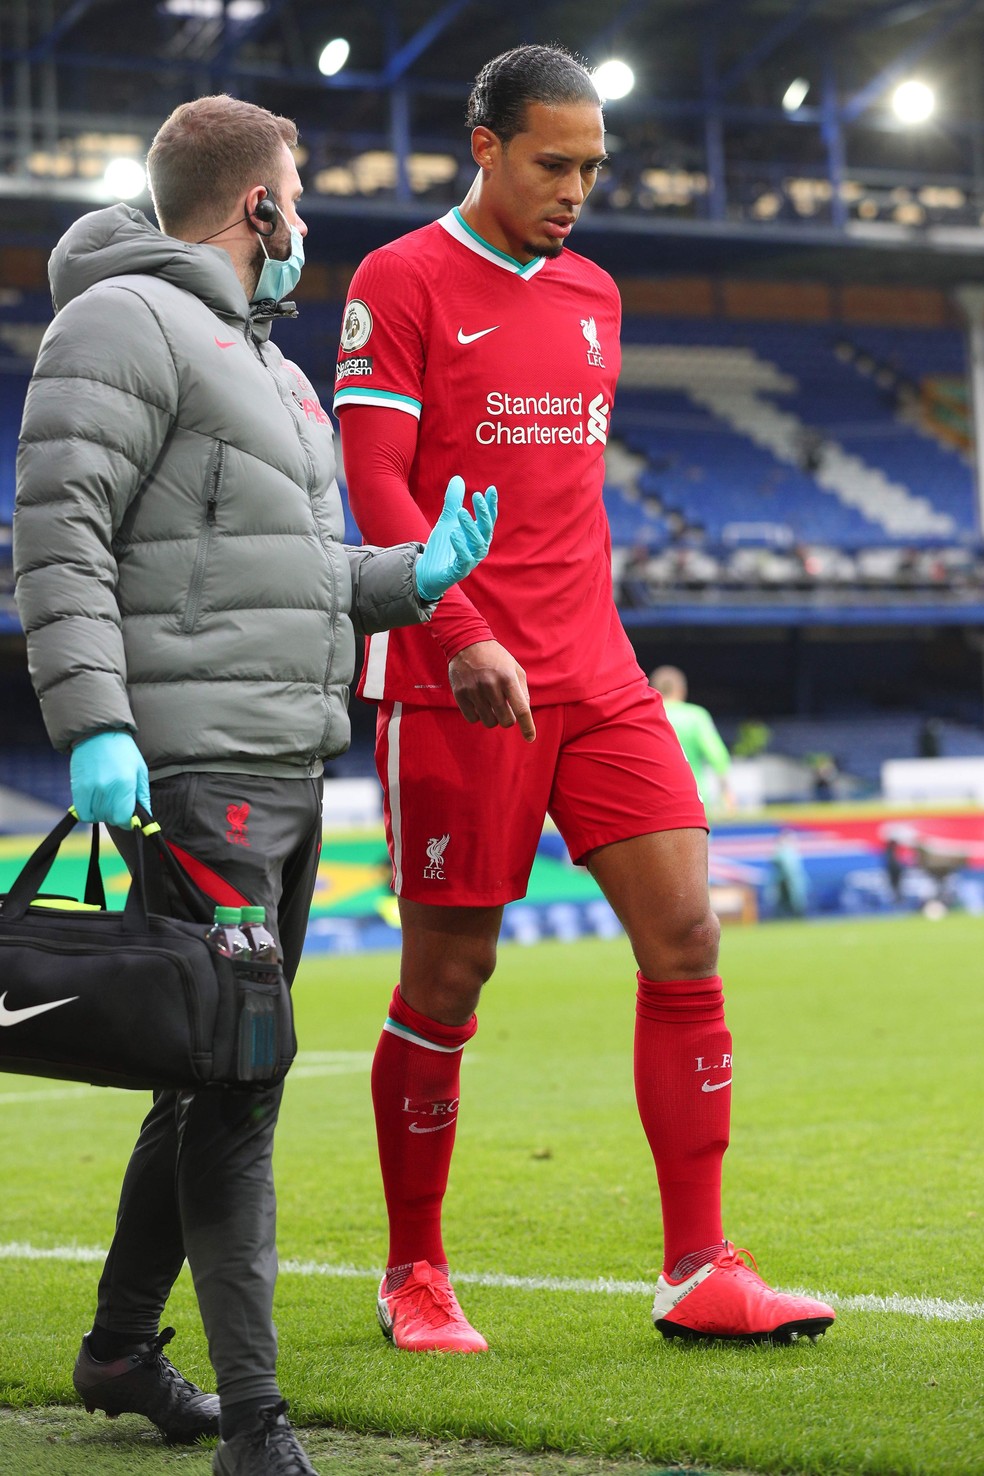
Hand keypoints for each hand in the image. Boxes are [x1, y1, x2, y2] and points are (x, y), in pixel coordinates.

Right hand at [70, 731, 150, 827]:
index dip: (129, 821)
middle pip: (110, 819)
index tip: (130, 817)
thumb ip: (143, 798)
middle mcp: (106, 788)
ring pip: (96, 817)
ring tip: (107, 800)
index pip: (124, 818)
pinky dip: (89, 812)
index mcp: (125, 784)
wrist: (99, 734)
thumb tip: (145, 820)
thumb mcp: (140, 772)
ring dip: (103, 814)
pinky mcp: (78, 788)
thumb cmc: (123, 752)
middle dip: (117, 816)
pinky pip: (83, 813)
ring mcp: (90, 789)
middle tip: (119, 804)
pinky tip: (96, 802)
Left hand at [415, 476, 496, 601]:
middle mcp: (478, 548)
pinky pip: (464, 560)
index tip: (491, 489)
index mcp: (478, 536)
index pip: (488, 519)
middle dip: (483, 512)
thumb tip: (458, 479)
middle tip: (476, 495)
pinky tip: (453, 534)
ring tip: (460, 511)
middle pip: (486, 529)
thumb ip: (453, 502)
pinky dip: (460, 547)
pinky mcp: (459, 571)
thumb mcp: (446, 521)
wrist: (428, 571)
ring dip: (470, 527)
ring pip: (477, 543)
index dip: (491, 505)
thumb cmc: (443, 547)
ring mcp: (471, 560)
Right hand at [449, 641, 535, 741]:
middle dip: (507, 718)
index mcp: (508, 678)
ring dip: (492, 717)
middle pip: (505, 720)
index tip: (530, 738)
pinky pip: (472, 718)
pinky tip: (478, 703)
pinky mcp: (460, 694)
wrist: (467, 642)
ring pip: (488, 722)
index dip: (527, 727)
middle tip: (504, 708)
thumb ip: (522, 691)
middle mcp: (491, 685)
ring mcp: (474, 690)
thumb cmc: (496, 657)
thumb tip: (523, 712)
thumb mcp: (515, 668)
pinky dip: (478, 715)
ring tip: (490, 703)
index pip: (521, 709)